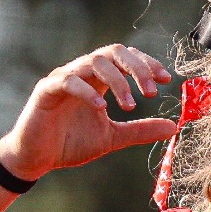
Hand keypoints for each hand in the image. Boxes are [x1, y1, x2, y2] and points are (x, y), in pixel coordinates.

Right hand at [0, 45, 176, 180]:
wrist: (37, 159)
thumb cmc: (71, 143)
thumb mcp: (113, 137)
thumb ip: (140, 130)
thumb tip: (173, 126)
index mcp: (98, 80)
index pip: (126, 57)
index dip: (147, 63)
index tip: (166, 80)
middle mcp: (81, 73)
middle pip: (113, 52)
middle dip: (136, 67)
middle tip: (151, 91)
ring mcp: (62, 79)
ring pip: (93, 62)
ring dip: (117, 81)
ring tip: (131, 105)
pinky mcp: (46, 91)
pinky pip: (68, 81)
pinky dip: (88, 91)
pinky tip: (103, 108)